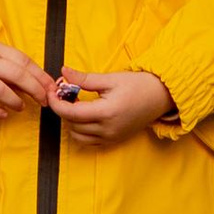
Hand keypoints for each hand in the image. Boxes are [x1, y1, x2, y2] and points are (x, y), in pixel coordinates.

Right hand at [0, 35, 52, 118]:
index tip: (51, 87)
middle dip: (35, 89)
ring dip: (15, 100)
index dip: (40, 75)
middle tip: (43, 100)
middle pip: (16, 75)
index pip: (23, 60)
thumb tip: (37, 81)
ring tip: (21, 107)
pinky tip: (2, 115)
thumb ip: (11, 64)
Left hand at [49, 67, 176, 146]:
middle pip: (71, 124)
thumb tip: (63, 72)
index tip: (52, 91)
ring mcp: (111, 137)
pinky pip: (89, 141)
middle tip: (63, 93)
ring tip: (75, 103)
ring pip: (78, 135)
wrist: (161, 96)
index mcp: (106, 113)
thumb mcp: (110, 78)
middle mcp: (108, 129)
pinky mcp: (114, 141)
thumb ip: (84, 79)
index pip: (71, 113)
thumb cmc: (137, 85)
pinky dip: (81, 130)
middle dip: (62, 109)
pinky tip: (84, 115)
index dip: (56, 103)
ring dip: (71, 121)